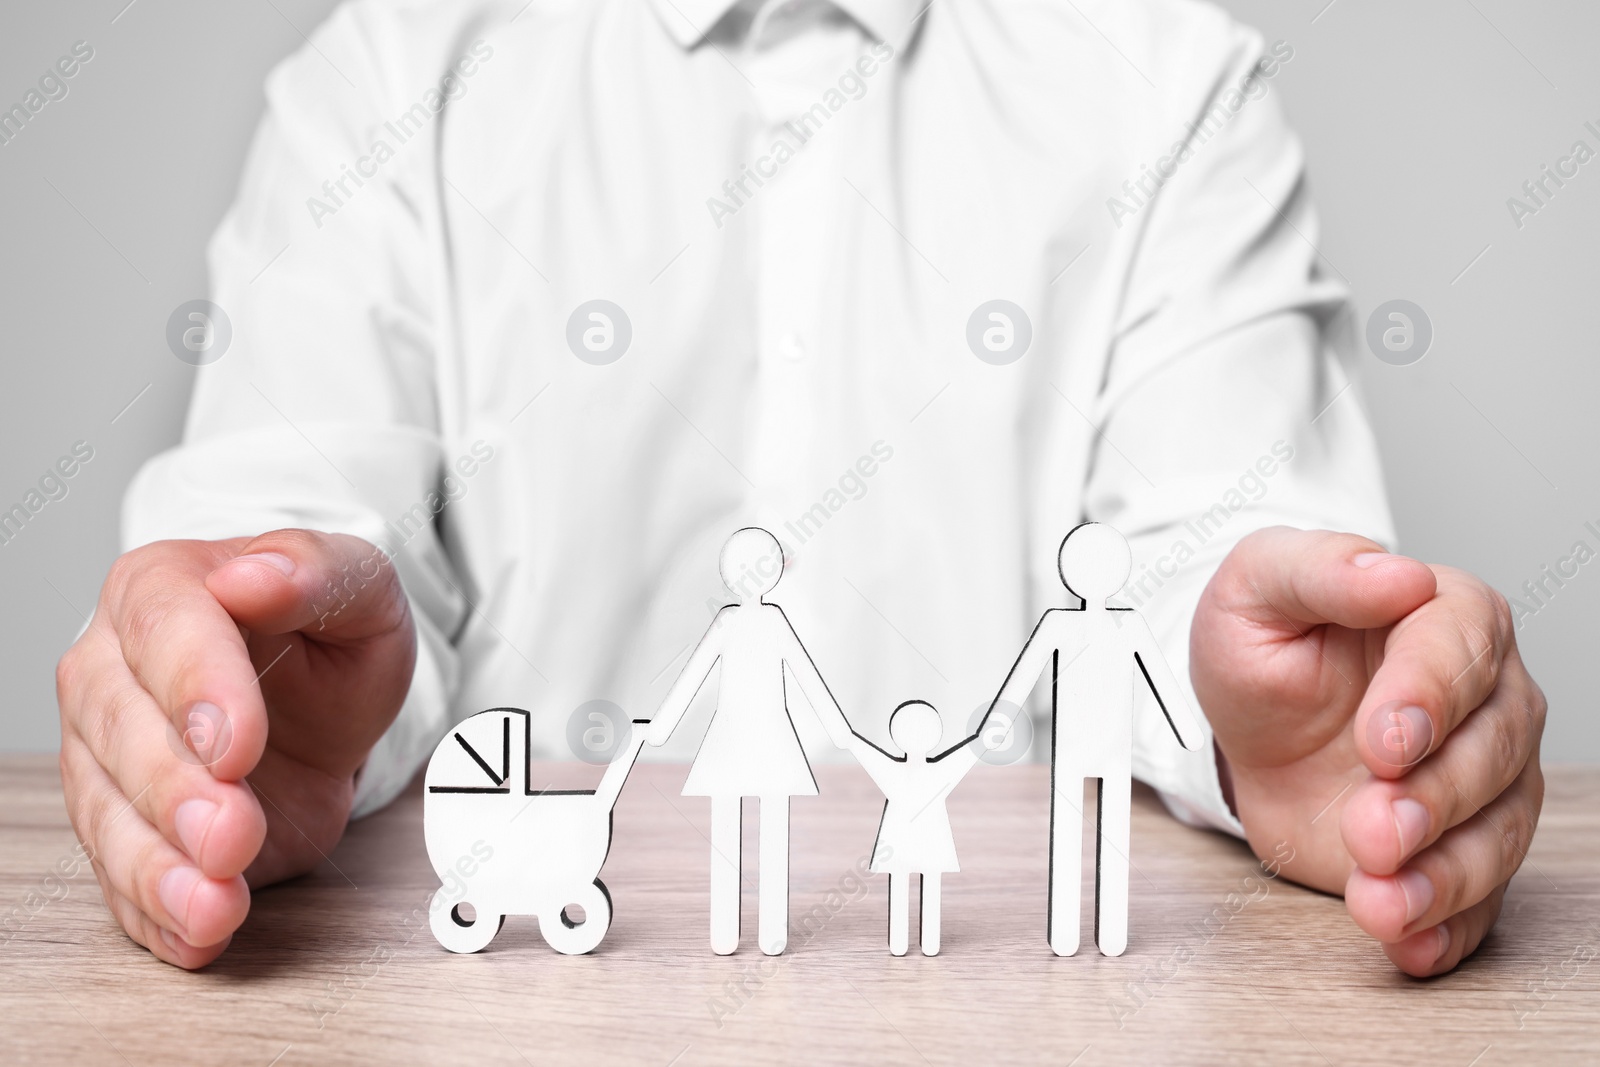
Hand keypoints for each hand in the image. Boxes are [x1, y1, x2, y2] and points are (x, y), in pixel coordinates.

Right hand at [56, 530, 415, 968]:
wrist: (323, 707)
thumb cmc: (328, 638)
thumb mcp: (359, 590)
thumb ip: (317, 571)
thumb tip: (257, 573)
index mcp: (163, 590)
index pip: (162, 630)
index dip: (195, 688)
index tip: (235, 743)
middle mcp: (113, 670)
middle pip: (119, 730)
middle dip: (174, 791)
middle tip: (232, 833)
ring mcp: (107, 756)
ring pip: (106, 813)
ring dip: (157, 867)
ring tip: (215, 902)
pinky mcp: (127, 829)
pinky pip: (120, 876)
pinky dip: (155, 912)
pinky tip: (196, 932)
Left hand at [1191, 527, 1544, 976]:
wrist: (1248, 722)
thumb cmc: (1265, 643)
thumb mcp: (1260, 586)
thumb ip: (1320, 569)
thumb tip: (1396, 573)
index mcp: (1445, 618)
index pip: (1462, 651)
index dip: (1428, 699)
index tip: (1386, 740)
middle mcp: (1484, 700)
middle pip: (1492, 751)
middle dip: (1433, 798)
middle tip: (1371, 829)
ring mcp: (1480, 780)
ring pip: (1496, 833)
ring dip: (1441, 875)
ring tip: (1378, 900)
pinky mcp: (1455, 847)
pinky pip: (1477, 897)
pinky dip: (1445, 927)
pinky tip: (1406, 942)